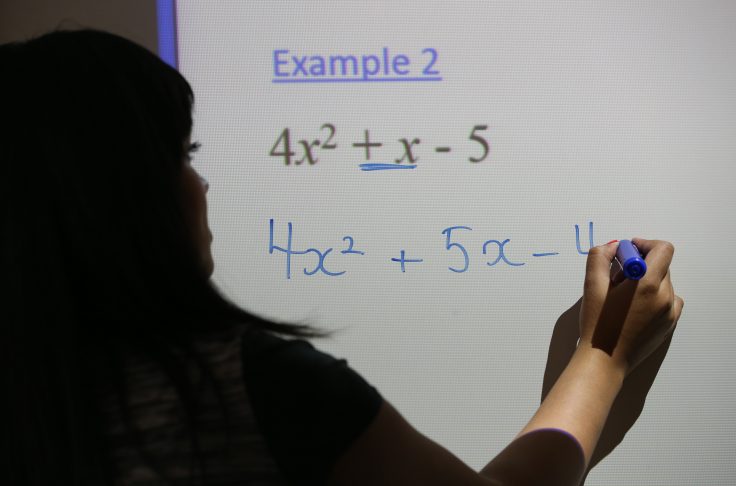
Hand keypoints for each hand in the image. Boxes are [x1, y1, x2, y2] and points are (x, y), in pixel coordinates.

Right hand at [579, 238, 683, 374]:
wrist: (604, 360)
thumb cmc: (597, 324)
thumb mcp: (591, 286)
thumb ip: (600, 257)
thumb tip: (613, 247)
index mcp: (647, 284)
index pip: (663, 249)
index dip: (645, 244)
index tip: (628, 252)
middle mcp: (665, 297)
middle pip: (662, 266)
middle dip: (641, 264)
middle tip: (618, 277)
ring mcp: (670, 312)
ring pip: (664, 283)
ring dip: (647, 281)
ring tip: (625, 296)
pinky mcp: (669, 324)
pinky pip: (669, 300)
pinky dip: (655, 297)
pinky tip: (635, 308)